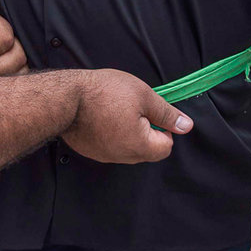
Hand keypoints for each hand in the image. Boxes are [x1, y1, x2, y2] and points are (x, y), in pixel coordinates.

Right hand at [62, 69, 192, 163]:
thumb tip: (185, 126)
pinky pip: (109, 147)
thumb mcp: (144, 96)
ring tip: (116, 110)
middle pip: (147, 151)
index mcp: (139, 146)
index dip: (164, 128)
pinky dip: (110, 135)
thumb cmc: (103, 93)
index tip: (152, 112)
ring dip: (128, 133)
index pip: (165, 147)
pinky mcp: (90, 151)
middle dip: (146, 131)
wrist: (65, 98)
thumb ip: (167, 114)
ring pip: (127, 149)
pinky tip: (102, 116)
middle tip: (134, 108)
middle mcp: (122, 157)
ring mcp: (104, 156)